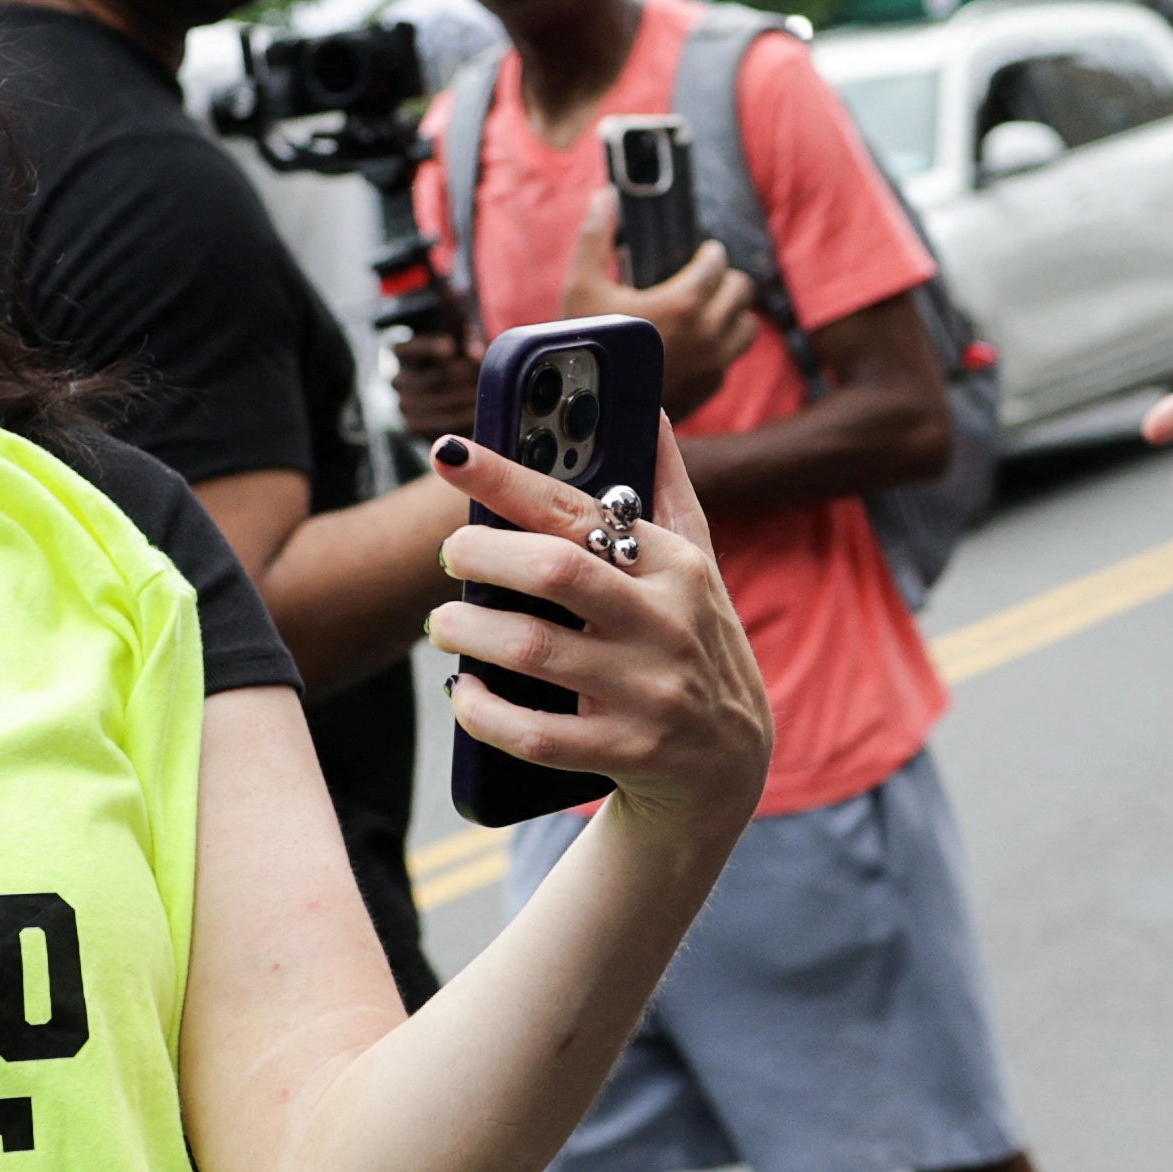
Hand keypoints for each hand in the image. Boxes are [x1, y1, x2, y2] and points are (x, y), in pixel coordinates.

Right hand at [383, 304, 480, 457]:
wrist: (468, 393)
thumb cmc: (466, 354)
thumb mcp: (464, 331)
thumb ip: (460, 318)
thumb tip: (462, 313)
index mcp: (405, 352)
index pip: (403, 348)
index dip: (427, 347)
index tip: (451, 346)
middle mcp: (399, 379)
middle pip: (423, 379)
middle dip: (457, 376)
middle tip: (482, 373)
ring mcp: (406, 405)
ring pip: (431, 404)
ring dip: (462, 399)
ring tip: (487, 393)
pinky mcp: (415, 428)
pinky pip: (434, 428)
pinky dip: (457, 421)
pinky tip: (478, 415)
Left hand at [421, 426, 768, 843]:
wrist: (728, 765)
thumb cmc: (696, 645)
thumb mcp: (696, 566)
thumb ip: (668, 489)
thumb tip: (652, 406)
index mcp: (677, 566)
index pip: (579, 509)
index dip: (507, 478)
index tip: (450, 453)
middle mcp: (666, 623)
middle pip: (553, 571)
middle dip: (481, 556)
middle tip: (450, 556)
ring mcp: (649, 692)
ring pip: (532, 651)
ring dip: (468, 633)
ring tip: (443, 625)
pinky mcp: (627, 752)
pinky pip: (534, 734)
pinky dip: (484, 712)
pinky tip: (465, 694)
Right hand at [562, 215, 766, 415]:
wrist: (593, 411)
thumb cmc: (587, 345)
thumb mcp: (581, 286)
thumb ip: (595, 237)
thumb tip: (605, 196)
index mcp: (684, 303)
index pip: (718, 263)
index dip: (710, 254)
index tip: (702, 253)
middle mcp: (709, 333)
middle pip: (742, 290)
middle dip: (725, 280)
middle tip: (706, 278)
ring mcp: (715, 363)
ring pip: (747, 326)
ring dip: (732, 313)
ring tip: (709, 308)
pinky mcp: (712, 386)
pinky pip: (732, 357)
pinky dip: (722, 344)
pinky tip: (698, 341)